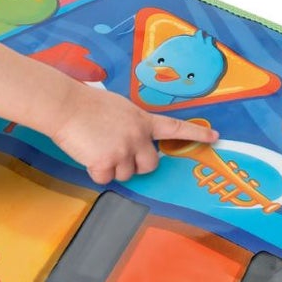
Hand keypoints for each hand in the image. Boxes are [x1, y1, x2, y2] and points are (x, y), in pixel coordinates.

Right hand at [50, 85, 217, 186]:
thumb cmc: (85, 103)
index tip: (215, 137)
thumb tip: (129, 140)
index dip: (196, 134)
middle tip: (117, 155)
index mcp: (142, 120)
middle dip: (136, 165)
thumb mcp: (118, 108)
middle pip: (151, 165)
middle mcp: (138, 136)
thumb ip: (130, 124)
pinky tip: (86, 153)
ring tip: (95, 147)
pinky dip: (94, 171)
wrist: (65, 106)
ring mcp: (124, 150)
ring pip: (126, 174)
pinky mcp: (107, 162)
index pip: (175, 128)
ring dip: (111, 167)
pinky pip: (104, 178)